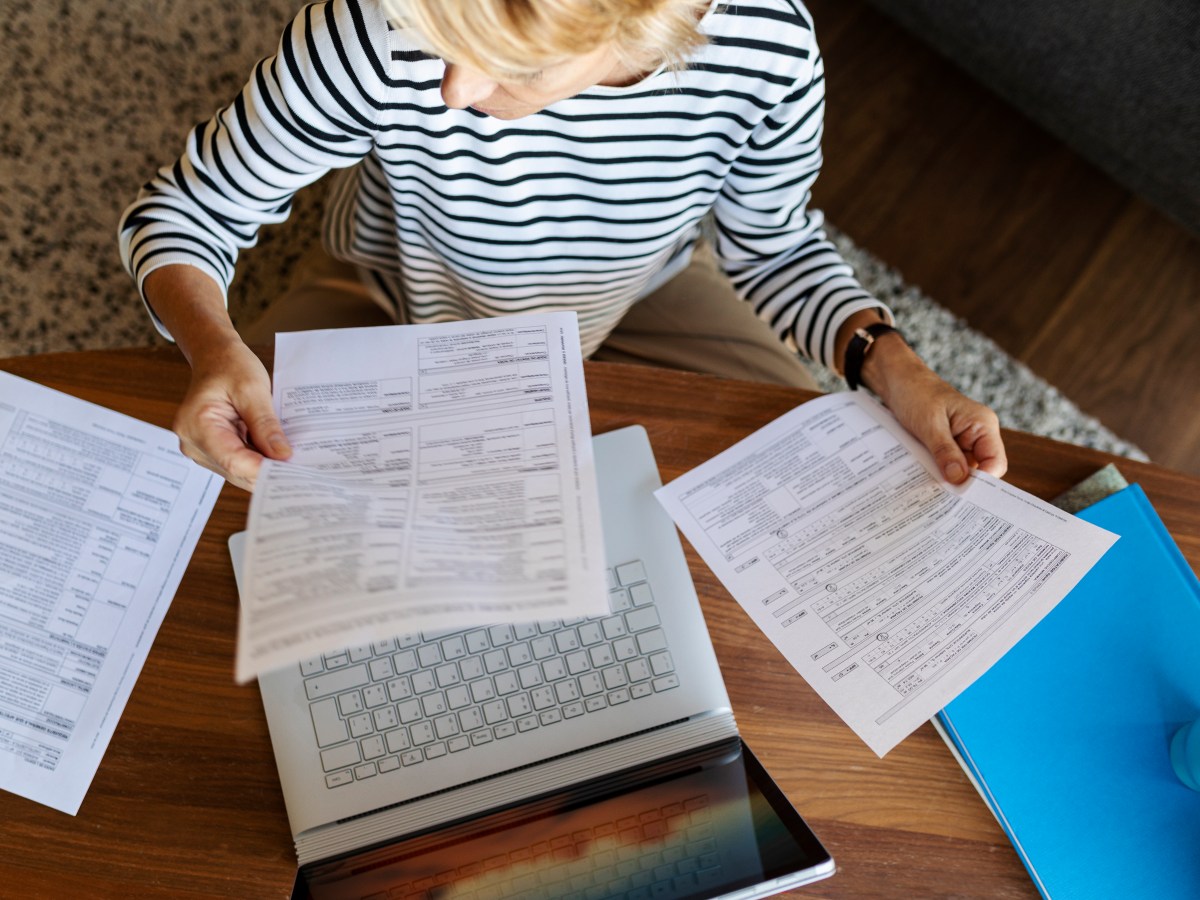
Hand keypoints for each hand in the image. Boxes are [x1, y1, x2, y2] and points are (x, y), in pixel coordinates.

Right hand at [143, 265, 291, 490]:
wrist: (215, 355)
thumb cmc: (229, 364)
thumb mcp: (252, 389)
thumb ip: (265, 425)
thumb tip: (282, 456)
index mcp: (196, 424)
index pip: (233, 460)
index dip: (264, 471)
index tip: (293, 473)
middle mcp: (193, 443)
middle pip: (236, 470)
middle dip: (268, 473)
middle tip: (303, 474)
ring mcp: (201, 448)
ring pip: (238, 471)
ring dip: (265, 469)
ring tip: (295, 466)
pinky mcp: (212, 449)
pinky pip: (238, 462)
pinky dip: (259, 461)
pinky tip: (279, 458)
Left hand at [860, 334, 1007, 483]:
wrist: (898, 380)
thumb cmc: (915, 393)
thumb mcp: (929, 425)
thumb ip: (945, 452)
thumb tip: (960, 480)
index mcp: (983, 425)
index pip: (995, 463)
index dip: (982, 481)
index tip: (961, 495)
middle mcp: (978, 434)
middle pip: (980, 470)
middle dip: (963, 484)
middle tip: (943, 499)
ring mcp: (963, 440)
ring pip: (962, 470)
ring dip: (947, 478)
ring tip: (930, 488)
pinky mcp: (948, 444)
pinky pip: (948, 464)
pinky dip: (938, 471)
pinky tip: (925, 478)